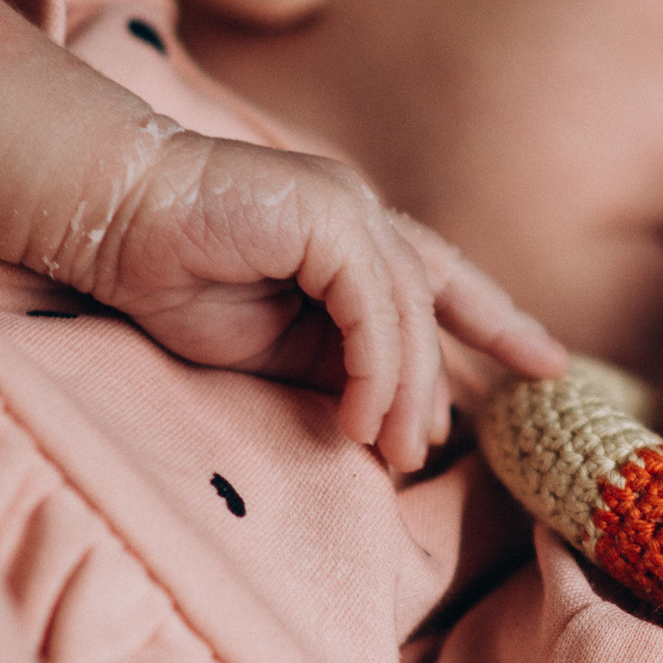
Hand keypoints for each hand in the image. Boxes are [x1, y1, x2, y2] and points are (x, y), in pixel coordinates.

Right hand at [72, 129, 567, 472]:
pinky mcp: (330, 214)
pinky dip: (375, 370)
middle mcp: (363, 214)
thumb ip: (331, 364)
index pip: (444, 282)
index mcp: (353, 237)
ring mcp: (350, 207)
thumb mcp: (273, 340)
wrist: (110, 220)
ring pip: (408, 314)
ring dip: (403, 394)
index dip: (499, 321)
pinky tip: (360, 419)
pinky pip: (374, 307)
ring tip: (393, 454)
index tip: (552, 364)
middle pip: (432, 307)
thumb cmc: (176, 276)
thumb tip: (383, 418)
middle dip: (438, 387)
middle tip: (424, 455)